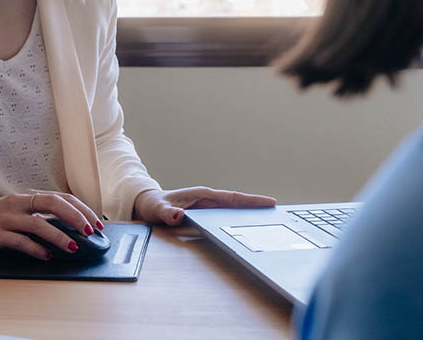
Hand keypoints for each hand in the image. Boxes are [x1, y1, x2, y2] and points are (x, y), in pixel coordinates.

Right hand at [0, 189, 104, 259]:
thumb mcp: (22, 209)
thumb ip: (43, 214)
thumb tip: (73, 227)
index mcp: (29, 195)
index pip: (62, 197)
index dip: (81, 209)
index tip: (96, 223)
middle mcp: (20, 203)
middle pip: (53, 204)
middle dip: (75, 217)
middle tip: (90, 231)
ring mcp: (8, 218)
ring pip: (38, 224)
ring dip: (58, 236)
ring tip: (72, 247)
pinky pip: (20, 241)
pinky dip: (36, 249)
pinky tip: (47, 256)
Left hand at [132, 187, 275, 225]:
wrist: (145, 205)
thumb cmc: (152, 205)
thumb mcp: (157, 210)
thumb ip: (166, 213)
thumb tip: (177, 216)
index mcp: (201, 195)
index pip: (231, 198)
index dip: (250, 200)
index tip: (269, 202)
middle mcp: (206, 199)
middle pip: (237, 203)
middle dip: (257, 206)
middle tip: (278, 211)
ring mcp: (206, 206)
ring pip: (232, 210)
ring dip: (249, 213)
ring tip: (269, 220)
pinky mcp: (204, 214)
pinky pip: (225, 216)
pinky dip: (238, 219)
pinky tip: (247, 227)